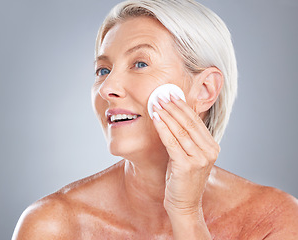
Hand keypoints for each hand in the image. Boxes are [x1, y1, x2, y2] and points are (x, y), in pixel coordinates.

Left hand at [152, 95, 219, 216]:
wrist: (184, 204)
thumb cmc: (183, 179)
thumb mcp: (189, 156)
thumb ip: (187, 138)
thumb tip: (175, 115)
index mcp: (212, 147)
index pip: (196, 121)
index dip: (183, 106)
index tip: (171, 95)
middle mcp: (209, 151)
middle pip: (189, 123)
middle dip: (173, 107)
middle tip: (162, 95)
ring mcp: (200, 159)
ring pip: (180, 130)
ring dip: (166, 114)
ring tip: (156, 103)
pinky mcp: (187, 165)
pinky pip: (171, 142)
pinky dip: (162, 128)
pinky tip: (155, 118)